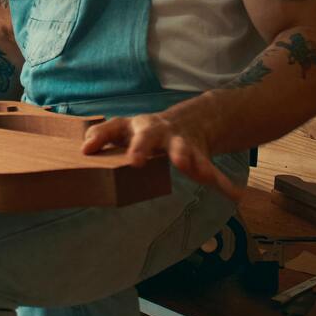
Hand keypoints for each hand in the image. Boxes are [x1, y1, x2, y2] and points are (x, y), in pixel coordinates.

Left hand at [82, 114, 243, 201]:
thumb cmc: (147, 133)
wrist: (191, 121)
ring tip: (190, 168)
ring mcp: (179, 142)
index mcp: (135, 127)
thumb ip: (105, 140)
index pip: (113, 128)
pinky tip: (233, 194)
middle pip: (147, 136)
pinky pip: (211, 169)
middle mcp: (156, 131)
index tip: (86, 149)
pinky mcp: (198, 154)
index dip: (100, 137)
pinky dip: (222, 182)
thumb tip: (82, 149)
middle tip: (135, 161)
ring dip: (184, 158)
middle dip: (141, 147)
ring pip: (181, 149)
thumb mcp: (126, 133)